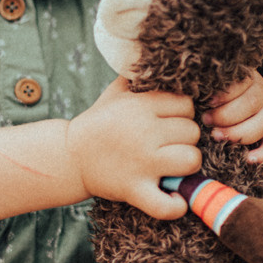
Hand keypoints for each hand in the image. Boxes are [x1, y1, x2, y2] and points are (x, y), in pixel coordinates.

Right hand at [66, 77, 200, 217]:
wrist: (70, 157)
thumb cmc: (99, 123)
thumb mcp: (116, 91)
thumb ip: (139, 74)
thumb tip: (160, 56)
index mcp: (140, 105)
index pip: (187, 105)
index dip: (182, 114)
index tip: (169, 123)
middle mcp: (143, 131)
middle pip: (193, 132)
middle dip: (184, 138)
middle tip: (167, 144)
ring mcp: (141, 163)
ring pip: (191, 160)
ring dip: (185, 165)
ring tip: (171, 165)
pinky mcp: (134, 190)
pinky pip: (167, 204)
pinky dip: (175, 206)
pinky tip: (173, 198)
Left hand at [204, 71, 262, 162]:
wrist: (211, 109)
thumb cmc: (203, 95)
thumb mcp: (204, 86)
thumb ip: (202, 85)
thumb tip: (192, 84)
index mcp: (245, 78)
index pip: (243, 82)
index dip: (226, 94)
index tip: (208, 101)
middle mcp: (259, 95)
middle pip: (252, 102)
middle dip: (227, 114)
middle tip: (207, 120)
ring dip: (239, 133)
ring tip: (216, 136)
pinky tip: (248, 160)